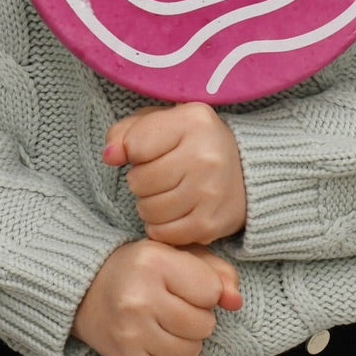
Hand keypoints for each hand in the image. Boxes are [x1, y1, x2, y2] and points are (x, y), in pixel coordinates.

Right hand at [74, 240, 242, 355]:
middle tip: (176, 308)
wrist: (87, 290)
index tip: (186, 287)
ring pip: (190, 352)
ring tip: (167, 326)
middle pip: (203, 325)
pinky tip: (158, 344)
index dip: (206, 291)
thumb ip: (216, 272)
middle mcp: (140, 298)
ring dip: (187, 342)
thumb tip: (236, 302)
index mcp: (153, 263)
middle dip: (198, 318)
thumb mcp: (177, 256)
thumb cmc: (140, 270)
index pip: (211, 291)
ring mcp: (131, 333)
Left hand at [104, 102, 247, 245]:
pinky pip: (163, 233)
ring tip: (165, 193)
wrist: (245, 171)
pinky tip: (173, 211)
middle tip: (158, 176)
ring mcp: (210, 192)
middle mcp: (205, 156)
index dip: (133, 151)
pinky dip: (161, 226)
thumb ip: (127, 132)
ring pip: (148, 210)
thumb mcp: (161, 123)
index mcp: (193, 121)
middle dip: (141, 180)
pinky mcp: (210, 224)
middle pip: (139, 181)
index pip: (134, 146)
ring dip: (149, 204)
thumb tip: (110, 156)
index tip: (148, 151)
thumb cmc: (192, 142)